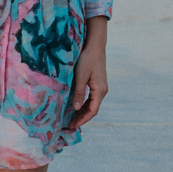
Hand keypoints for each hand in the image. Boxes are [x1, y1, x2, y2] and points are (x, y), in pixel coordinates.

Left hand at [68, 15, 108, 130]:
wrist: (95, 46)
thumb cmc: (87, 59)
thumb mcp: (80, 76)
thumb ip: (79, 92)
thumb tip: (75, 108)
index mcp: (100, 90)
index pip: (92, 111)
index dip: (82, 120)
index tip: (72, 126)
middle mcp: (102, 91)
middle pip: (92, 109)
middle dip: (81, 118)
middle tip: (69, 125)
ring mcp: (101, 87)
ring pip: (92, 104)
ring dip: (82, 112)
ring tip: (71, 118)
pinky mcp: (97, 84)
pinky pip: (91, 98)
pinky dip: (84, 104)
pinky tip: (76, 107)